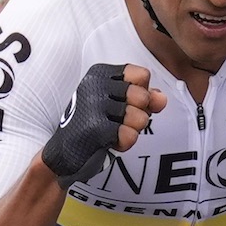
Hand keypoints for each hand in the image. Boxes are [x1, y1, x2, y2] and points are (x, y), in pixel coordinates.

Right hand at [38, 63, 165, 186]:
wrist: (64, 153)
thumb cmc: (92, 125)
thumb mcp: (117, 105)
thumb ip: (143, 97)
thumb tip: (162, 99)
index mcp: (99, 73)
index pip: (143, 75)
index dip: (142, 93)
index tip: (124, 103)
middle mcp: (94, 84)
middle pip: (144, 97)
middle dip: (139, 114)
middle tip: (118, 121)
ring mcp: (93, 106)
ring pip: (141, 118)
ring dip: (131, 131)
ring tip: (113, 131)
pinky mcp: (95, 128)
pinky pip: (130, 136)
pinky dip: (123, 143)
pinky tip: (108, 142)